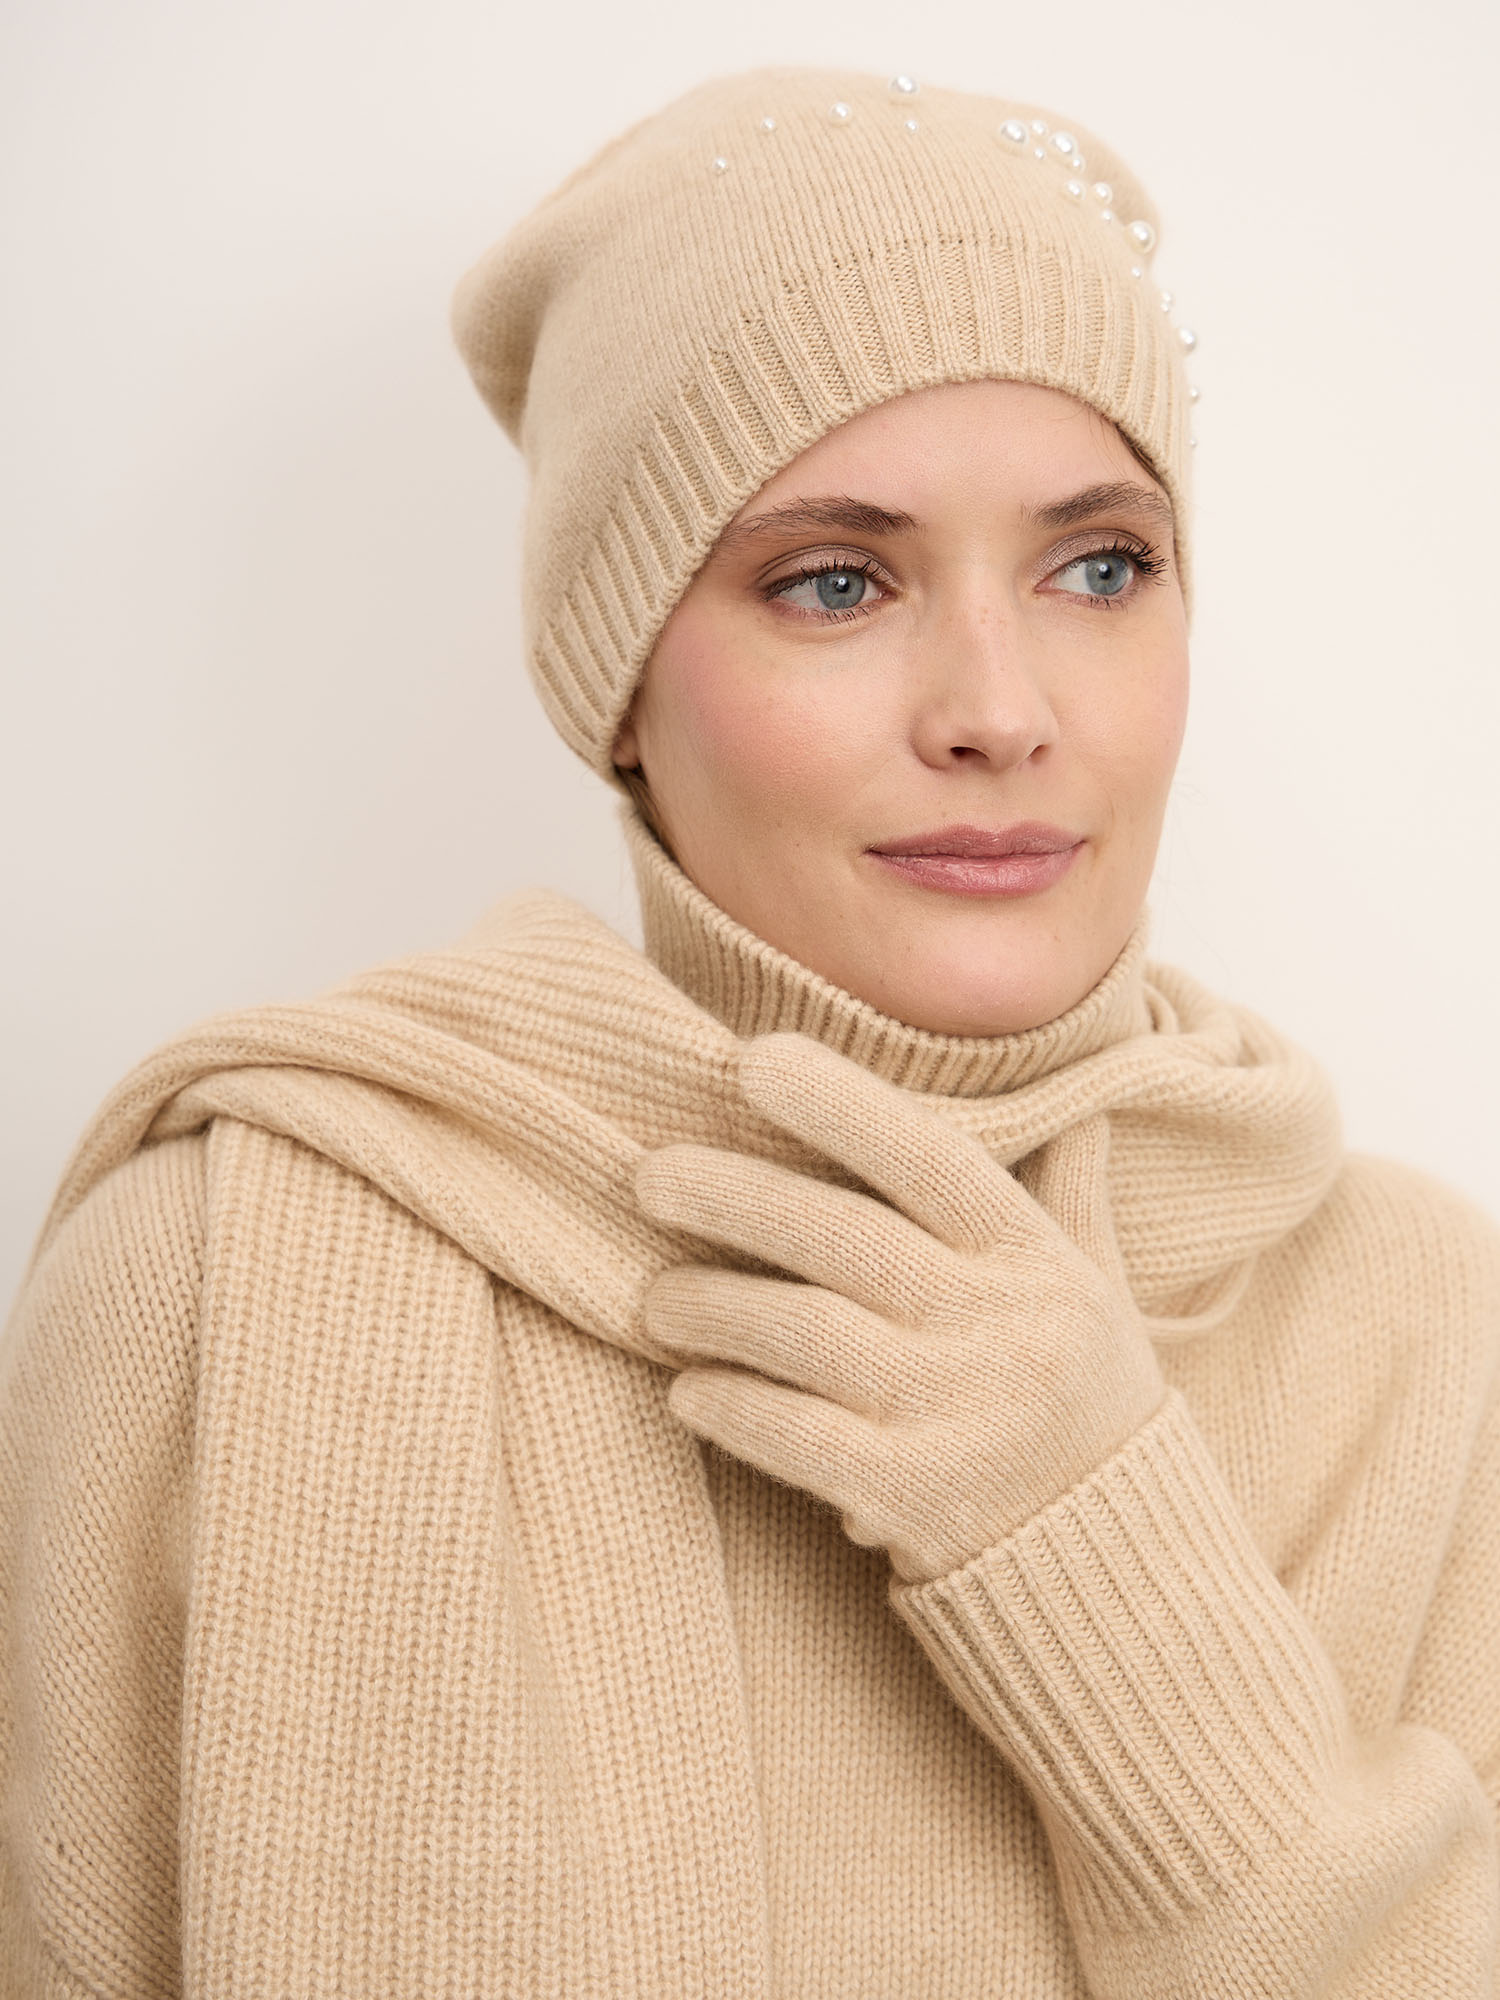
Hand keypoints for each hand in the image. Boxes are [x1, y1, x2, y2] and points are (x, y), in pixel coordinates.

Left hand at [635, 1033, 1167, 1583]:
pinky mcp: (913, 1497)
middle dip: (733, 1195)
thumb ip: (1071, 1198)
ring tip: (655, 1300)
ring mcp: (954, 1413)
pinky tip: (688, 1391)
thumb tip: (1078, 1109)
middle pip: (843, 1237)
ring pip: (802, 1332)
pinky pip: (793, 1436)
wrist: (1120, 1569)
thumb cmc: (1088, 1405)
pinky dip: (729, 1407)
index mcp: (1033, 1259)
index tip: (752, 1060)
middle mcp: (999, 1326)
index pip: (931, 1157)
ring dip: (711, 1307)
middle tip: (650, 1177)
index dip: (840, 1103)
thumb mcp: (1098, 1293)